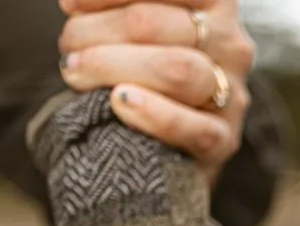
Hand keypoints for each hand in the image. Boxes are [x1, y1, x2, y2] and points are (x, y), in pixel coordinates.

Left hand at [58, 0, 255, 184]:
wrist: (165, 136)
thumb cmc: (142, 62)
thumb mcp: (139, 22)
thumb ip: (124, 7)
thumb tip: (74, 0)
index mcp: (214, 1)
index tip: (70, 5)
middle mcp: (230, 42)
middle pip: (151, 24)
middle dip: (95, 31)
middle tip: (68, 45)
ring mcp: (231, 91)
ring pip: (176, 70)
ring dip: (110, 66)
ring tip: (76, 71)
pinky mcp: (224, 138)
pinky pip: (196, 128)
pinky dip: (155, 114)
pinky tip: (120, 102)